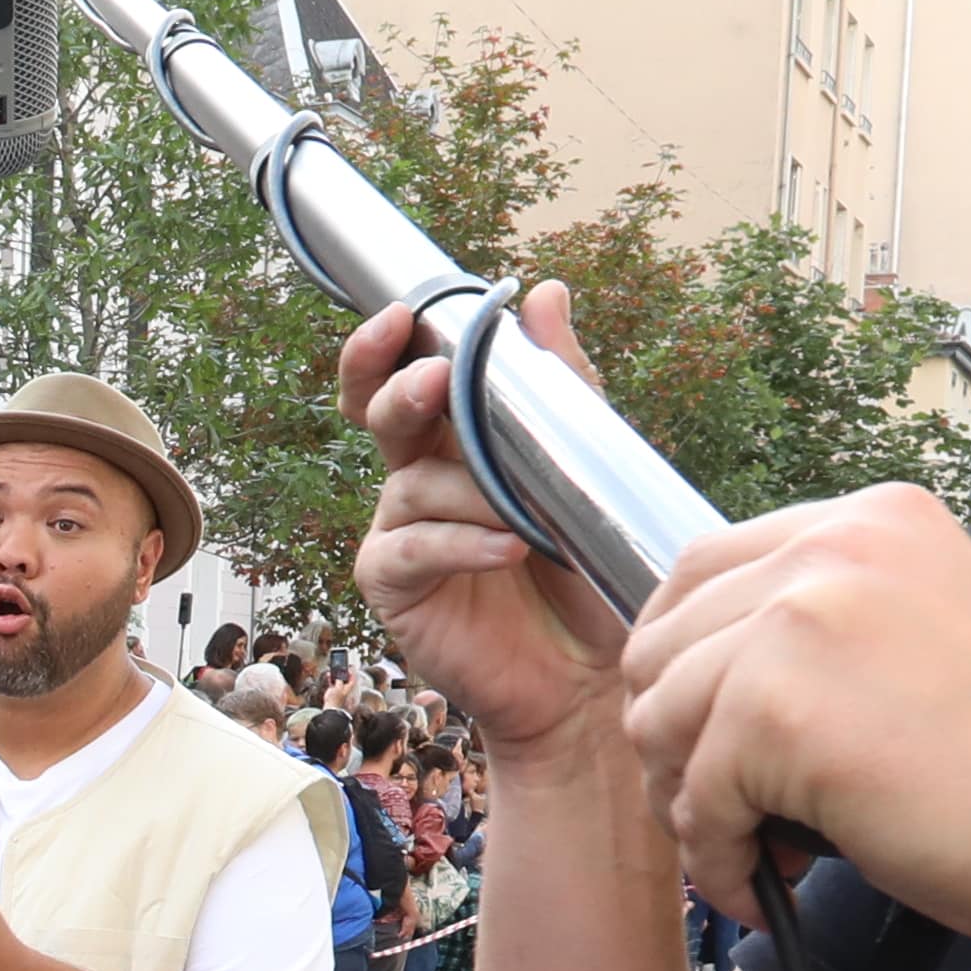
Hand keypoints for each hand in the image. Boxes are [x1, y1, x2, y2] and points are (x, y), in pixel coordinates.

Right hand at [340, 288, 634, 761]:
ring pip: (410, 481)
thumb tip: (545, 292)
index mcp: (459, 441)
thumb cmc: (590, 573)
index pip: (408, 375)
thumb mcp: (588, 466)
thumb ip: (562, 385)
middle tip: (430, 379)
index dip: (390, 344)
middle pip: (380, 412)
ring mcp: (402, 531)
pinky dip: (461, 542)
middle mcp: (421, 477)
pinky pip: (411, 547)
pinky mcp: (395, 586)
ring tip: (523, 517)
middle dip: (394, 387)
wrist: (590, 678)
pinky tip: (506, 549)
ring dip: (468, 490)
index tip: (404, 314)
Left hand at [620, 487, 970, 941]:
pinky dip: (717, 862)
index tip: (716, 740)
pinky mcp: (776, 709)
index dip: (687, 670)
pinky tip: (770, 889)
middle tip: (739, 811)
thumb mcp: (925, 647)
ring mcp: (799, 618)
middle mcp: (831, 544)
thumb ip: (827, 635)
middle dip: (679, 742)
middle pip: (660, 645)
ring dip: (694, 805)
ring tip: (765, 850)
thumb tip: (703, 685)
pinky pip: (690, 801)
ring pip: (658, 722)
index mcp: (872, 518)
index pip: (701, 571)